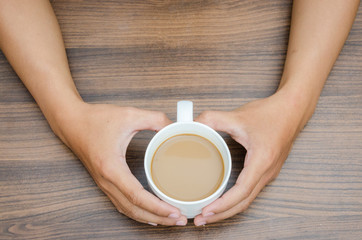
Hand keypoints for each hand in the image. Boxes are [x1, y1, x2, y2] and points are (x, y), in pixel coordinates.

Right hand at [53, 103, 187, 225]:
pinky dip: (137, 212)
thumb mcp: (130, 115)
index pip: (136, 196)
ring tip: (170, 219)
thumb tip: (175, 127)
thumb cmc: (96, 119)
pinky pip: (121, 204)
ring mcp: (103, 184)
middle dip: (159, 218)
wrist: (71, 121)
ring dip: (149, 217)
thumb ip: (155, 119)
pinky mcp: (104, 182)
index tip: (175, 212)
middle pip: (134, 209)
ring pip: (127, 210)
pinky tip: (149, 213)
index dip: (157, 207)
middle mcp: (106, 181)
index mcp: (112, 167)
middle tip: (180, 220)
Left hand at [194, 91, 307, 224]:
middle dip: (222, 214)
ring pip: (248, 199)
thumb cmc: (271, 114)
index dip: (223, 204)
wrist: (293, 110)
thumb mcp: (238, 115)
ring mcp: (269, 173)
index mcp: (261, 161)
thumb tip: (192, 125)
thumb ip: (212, 119)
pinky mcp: (267, 171)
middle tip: (200, 220)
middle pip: (244, 202)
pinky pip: (251, 191)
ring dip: (229, 210)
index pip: (242, 191)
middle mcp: (267, 172)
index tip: (205, 211)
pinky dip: (236, 200)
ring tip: (208, 214)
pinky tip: (222, 200)